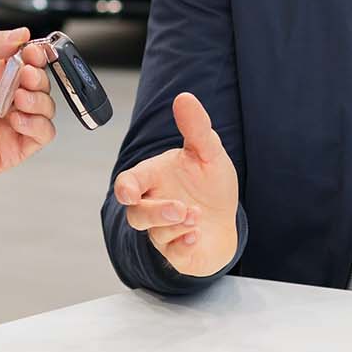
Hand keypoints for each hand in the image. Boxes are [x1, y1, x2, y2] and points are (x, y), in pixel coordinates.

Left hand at [0, 28, 59, 196]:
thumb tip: (18, 33)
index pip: (28, 58)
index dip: (35, 53)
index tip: (33, 51)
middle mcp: (5, 97)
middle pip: (41, 81)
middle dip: (38, 76)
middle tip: (26, 75)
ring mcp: (11, 122)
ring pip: (47, 107)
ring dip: (40, 99)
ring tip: (19, 98)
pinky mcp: (14, 146)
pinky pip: (42, 134)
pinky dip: (38, 124)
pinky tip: (18, 119)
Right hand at [112, 92, 238, 277]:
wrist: (226, 220)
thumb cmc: (209, 185)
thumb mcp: (208, 152)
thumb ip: (196, 128)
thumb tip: (184, 98)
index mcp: (153, 179)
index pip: (128, 184)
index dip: (125, 189)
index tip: (129, 193)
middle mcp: (153, 206)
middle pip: (136, 214)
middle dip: (156, 212)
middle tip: (182, 208)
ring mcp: (163, 232)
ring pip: (154, 234)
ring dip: (174, 225)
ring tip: (196, 215)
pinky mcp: (177, 253)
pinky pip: (172, 254)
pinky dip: (182, 245)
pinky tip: (196, 236)